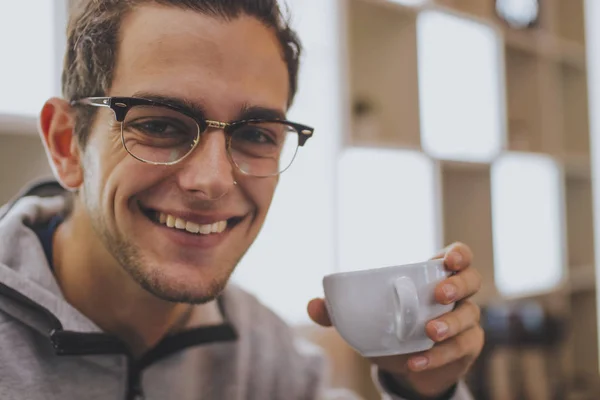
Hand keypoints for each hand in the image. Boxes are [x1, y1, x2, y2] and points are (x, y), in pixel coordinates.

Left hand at [307, 243, 483, 397]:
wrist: (407, 366)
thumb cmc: (391, 329)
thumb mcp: (367, 318)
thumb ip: (339, 311)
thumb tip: (312, 305)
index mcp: (434, 277)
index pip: (458, 256)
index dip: (459, 253)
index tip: (447, 259)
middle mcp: (457, 296)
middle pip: (472, 280)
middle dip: (458, 285)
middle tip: (438, 295)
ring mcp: (465, 321)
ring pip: (468, 317)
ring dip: (450, 324)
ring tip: (428, 333)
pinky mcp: (467, 347)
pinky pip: (460, 348)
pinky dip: (438, 356)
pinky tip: (416, 361)